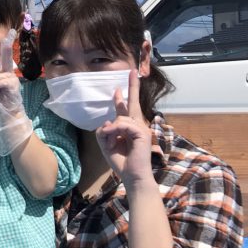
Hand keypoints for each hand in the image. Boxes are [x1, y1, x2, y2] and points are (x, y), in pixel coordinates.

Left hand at [0, 29, 21, 113]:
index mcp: (3, 71)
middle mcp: (9, 72)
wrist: (7, 112)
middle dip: (7, 45)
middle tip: (10, 33)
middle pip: (7, 57)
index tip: (10, 32)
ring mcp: (12, 79)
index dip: (7, 44)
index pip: (4, 56)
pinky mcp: (13, 86)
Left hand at [95, 69, 153, 184]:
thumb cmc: (121, 161)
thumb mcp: (106, 144)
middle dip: (133, 87)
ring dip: (110, 132)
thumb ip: (104, 130)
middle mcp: (137, 125)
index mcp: (129, 128)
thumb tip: (108, 121)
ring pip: (119, 119)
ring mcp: (142, 129)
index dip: (121, 98)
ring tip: (110, 145)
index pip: (125, 109)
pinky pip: (122, 125)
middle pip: (134, 103)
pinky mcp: (142, 134)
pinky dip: (114, 131)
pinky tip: (112, 140)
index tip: (118, 88)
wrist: (132, 176)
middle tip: (132, 71)